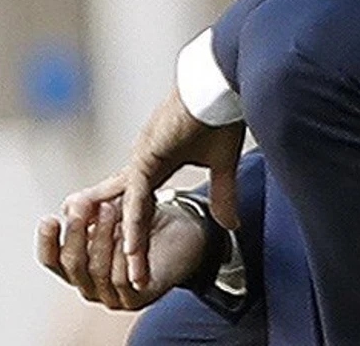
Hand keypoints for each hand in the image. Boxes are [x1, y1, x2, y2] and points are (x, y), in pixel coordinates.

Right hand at [36, 194, 208, 310]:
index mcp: (80, 263)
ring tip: (111, 208)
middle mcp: (91, 283)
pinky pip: (121, 280)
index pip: (52, 259)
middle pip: (72, 264)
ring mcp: (112, 295)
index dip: (47, 242)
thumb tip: (69, 205)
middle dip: (76, 232)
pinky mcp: (136, 299)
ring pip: (95, 271)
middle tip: (84, 205)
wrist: (186, 230)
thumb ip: (92, 204)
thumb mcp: (116, 202)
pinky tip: (126, 236)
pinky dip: (121, 256)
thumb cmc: (145, 219)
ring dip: (101, 237)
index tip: (50, 219)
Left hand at [116, 90, 245, 290]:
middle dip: (130, 246)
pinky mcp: (147, 155)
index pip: (145, 206)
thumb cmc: (222, 111)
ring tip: (131, 275)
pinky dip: (134, 224)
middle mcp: (143, 161)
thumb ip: (223, 192)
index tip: (145, 261)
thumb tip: (230, 224)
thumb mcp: (222, 161)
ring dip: (132, 245)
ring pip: (131, 211)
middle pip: (131, 213)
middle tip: (128, 277)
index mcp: (157, 161)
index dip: (144, 234)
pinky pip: (138, 198)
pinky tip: (132, 247)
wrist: (220, 83)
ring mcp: (142, 157)